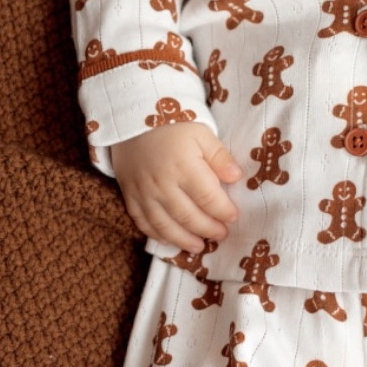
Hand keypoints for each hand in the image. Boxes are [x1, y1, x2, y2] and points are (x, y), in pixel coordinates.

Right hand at [110, 122, 241, 251]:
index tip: (233, 217)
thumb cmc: (173, 126)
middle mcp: (162, 184)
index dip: (223, 212)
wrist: (132, 119)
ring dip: (184, 240)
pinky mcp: (129, 196)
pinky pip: (142, 222)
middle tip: (221, 235)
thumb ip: (219, 157)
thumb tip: (236, 177)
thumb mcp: (202, 134)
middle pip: (188, 216)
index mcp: (184, 167)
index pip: (208, 198)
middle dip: (208, 229)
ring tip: (199, 247)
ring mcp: (143, 193)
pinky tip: (170, 240)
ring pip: (165, 225)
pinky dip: (157, 235)